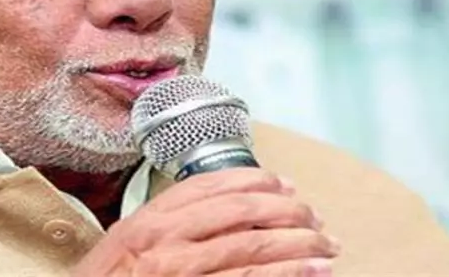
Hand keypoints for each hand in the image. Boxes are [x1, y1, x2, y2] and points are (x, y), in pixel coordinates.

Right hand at [72, 169, 339, 276]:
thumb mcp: (123, 249)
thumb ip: (163, 228)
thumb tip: (218, 215)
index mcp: (147, 221)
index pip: (209, 185)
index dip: (254, 181)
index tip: (284, 185)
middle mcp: (165, 242)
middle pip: (240, 211)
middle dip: (287, 211)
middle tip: (314, 217)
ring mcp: (182, 271)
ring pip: (254, 246)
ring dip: (298, 243)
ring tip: (326, 245)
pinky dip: (289, 274)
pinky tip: (313, 272)